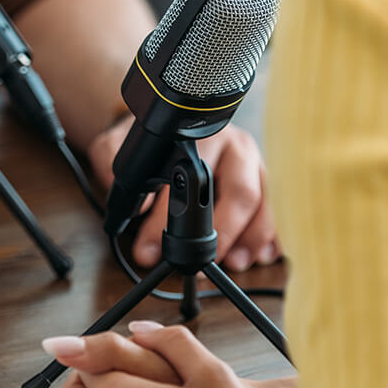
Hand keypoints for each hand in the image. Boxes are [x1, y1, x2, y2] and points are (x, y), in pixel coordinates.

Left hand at [88, 118, 277, 270]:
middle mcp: (234, 147)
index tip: (150, 249)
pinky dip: (272, 235)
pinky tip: (265, 255)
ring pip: (262, 203)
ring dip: (251, 238)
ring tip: (235, 263)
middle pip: (240, 192)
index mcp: (201, 137)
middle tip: (199, 262)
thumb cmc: (152, 142)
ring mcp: (255, 164)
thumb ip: (112, 163)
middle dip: (221, 233)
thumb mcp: (119, 143)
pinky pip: (275, 211)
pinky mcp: (266, 182)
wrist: (170, 124)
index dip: (168, 220)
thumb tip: (131, 201)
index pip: (189, 180)